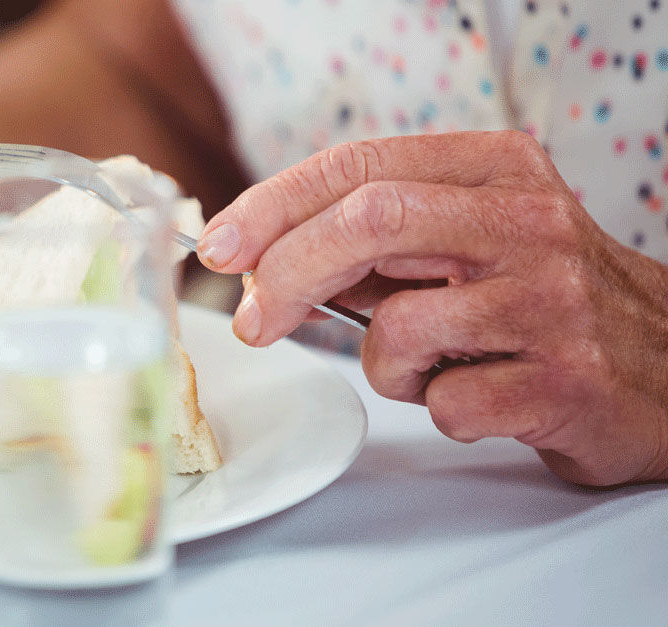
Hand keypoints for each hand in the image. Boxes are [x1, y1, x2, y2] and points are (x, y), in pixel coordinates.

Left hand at [196, 131, 667, 486]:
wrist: (665, 369)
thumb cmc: (542, 301)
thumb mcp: (468, 239)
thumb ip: (377, 239)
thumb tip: (261, 259)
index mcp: (496, 170)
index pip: (359, 164)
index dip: (273, 204)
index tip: (221, 246)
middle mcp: (527, 221)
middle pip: (368, 221)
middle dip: (286, 273)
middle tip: (256, 320)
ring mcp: (550, 299)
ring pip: (396, 326)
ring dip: (381, 363)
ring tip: (427, 365)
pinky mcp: (564, 379)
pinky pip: (445, 402)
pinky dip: (436, 407)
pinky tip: (479, 393)